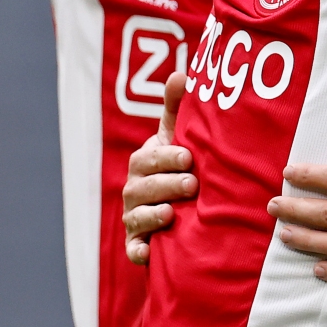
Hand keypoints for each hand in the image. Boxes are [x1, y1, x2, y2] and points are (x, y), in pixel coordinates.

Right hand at [123, 71, 196, 263]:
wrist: (181, 210)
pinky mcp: (137, 244)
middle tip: (192, 185)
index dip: (167, 157)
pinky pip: (133, 249)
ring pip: (137, 216)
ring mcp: (134, 217)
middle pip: (144, 187)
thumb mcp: (178, 137)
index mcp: (144, 162)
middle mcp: (134, 189)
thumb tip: (180, 74)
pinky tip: (149, 252)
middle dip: (167, 185)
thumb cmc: (179, 165)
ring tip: (173, 214)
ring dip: (154, 215)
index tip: (189, 156)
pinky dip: (138, 251)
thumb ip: (177, 108)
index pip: (149, 157)